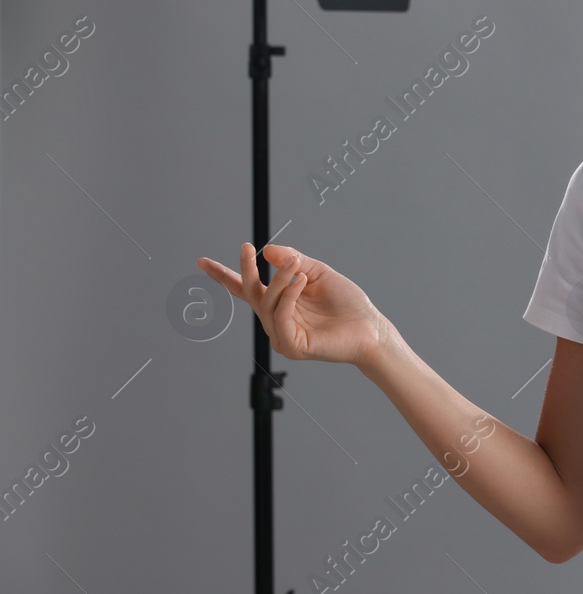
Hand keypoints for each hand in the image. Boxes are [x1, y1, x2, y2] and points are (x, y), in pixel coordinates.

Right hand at [195, 243, 388, 366]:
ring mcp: (281, 335)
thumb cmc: (347, 303)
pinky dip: (288, 295)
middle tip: (247, 248)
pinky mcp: (291, 346)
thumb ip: (294, 262)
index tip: (202, 262)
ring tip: (297, 265)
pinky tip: (302, 282)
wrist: (370, 327)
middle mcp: (276, 320)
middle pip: (251, 293)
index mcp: (281, 303)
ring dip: (279, 279)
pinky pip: (280, 315)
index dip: (224, 276)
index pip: (247, 289)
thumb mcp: (319, 273)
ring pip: (267, 302)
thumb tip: (268, 250)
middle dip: (245, 270)